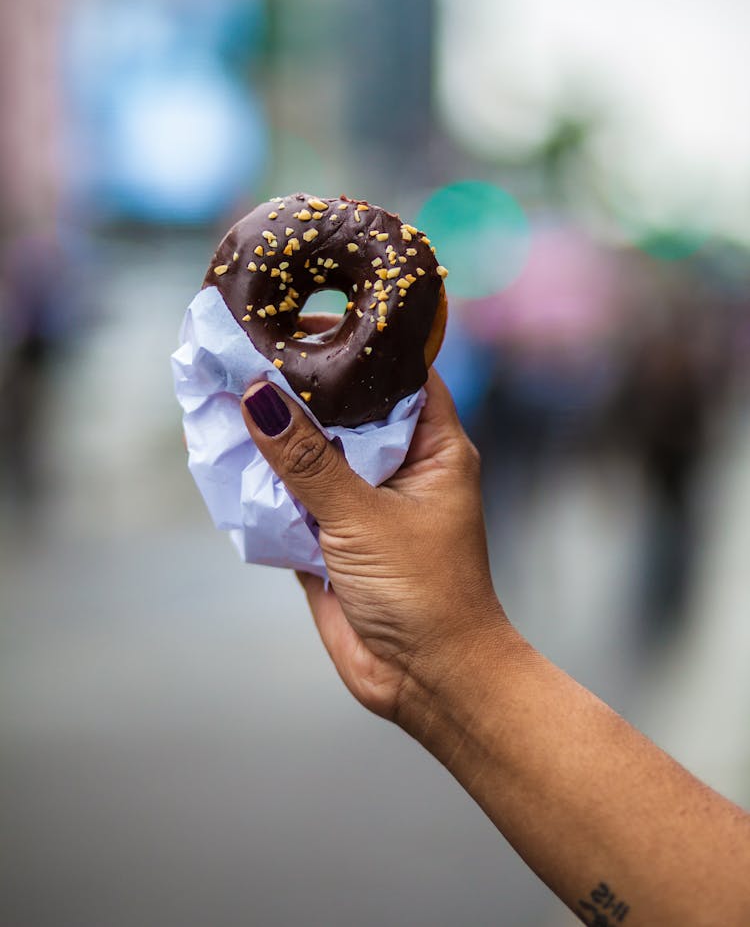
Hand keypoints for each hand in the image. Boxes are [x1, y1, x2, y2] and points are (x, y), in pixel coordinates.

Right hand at [240, 316, 506, 726]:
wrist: (427, 683)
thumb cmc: (423, 594)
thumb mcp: (363, 517)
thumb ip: (307, 460)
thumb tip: (258, 397)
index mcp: (434, 446)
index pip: (397, 372)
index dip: (357, 339)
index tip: (306, 314)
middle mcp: (399, 465)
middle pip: (345, 408)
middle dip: (300, 385)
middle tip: (248, 350)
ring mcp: (363, 501)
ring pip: (313, 452)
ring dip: (275, 433)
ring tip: (225, 391)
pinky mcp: (331, 537)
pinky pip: (292, 496)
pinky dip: (264, 480)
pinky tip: (226, 453)